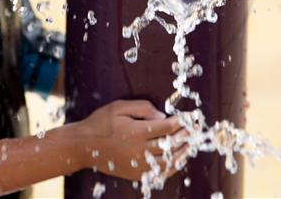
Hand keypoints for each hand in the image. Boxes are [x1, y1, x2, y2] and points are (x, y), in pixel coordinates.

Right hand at [74, 100, 188, 180]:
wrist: (83, 146)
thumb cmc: (101, 122)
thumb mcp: (119, 107)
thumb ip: (143, 108)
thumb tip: (163, 116)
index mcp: (136, 132)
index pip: (167, 127)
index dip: (183, 121)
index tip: (192, 116)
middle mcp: (138, 150)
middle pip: (170, 145)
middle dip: (187, 135)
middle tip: (197, 128)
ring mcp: (137, 165)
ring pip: (167, 162)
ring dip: (183, 152)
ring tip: (192, 143)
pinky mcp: (135, 174)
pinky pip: (159, 173)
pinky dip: (172, 167)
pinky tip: (178, 159)